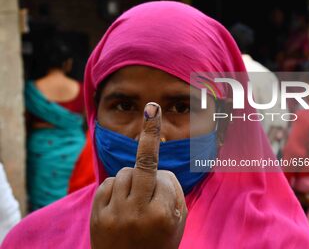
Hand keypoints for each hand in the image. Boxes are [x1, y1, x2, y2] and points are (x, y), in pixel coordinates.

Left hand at [90, 102, 186, 248]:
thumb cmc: (158, 244)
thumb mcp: (177, 223)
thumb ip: (173, 193)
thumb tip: (158, 167)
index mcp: (161, 217)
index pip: (166, 178)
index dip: (167, 183)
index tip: (164, 181)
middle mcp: (136, 213)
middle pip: (143, 165)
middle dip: (150, 135)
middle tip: (153, 107)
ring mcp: (114, 214)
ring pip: (124, 172)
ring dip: (132, 178)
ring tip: (134, 199)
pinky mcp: (97, 214)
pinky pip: (108, 183)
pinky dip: (116, 187)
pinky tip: (120, 203)